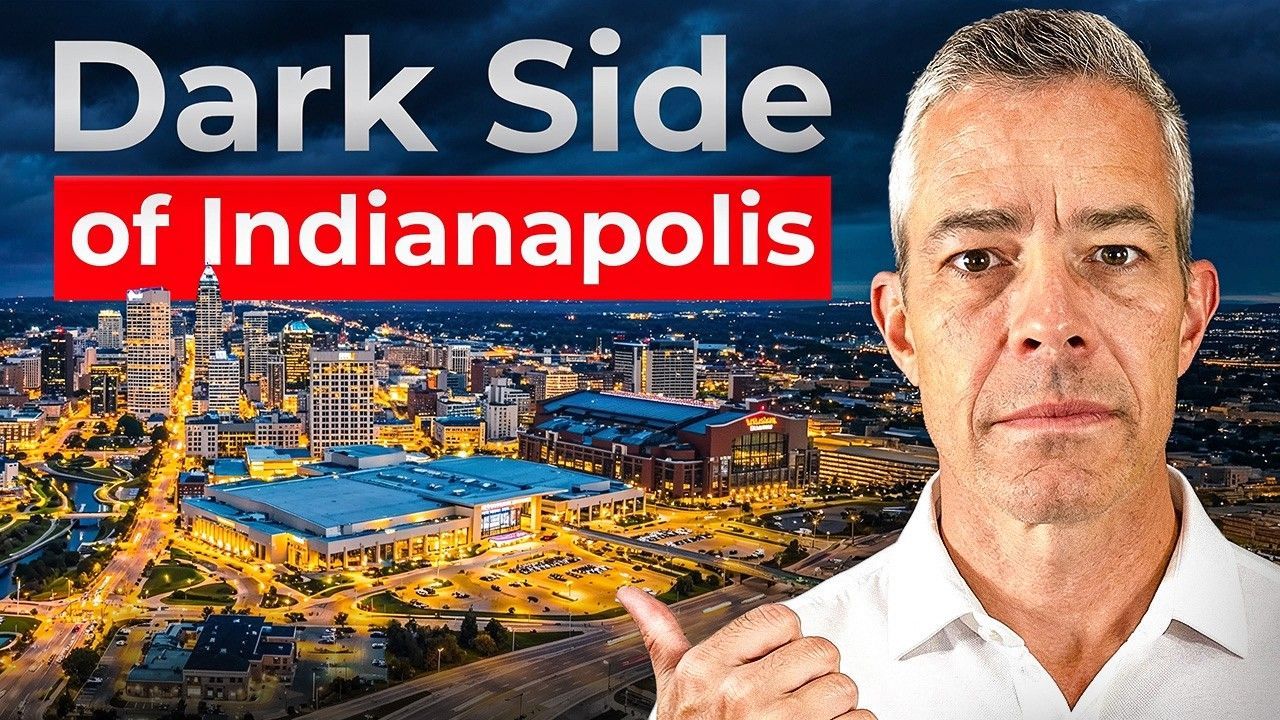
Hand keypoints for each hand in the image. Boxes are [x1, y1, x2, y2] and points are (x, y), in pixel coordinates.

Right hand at [617, 586, 873, 719]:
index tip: (774, 663)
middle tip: (791, 699)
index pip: (780, 619)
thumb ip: (661, 638)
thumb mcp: (672, 690)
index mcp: (708, 669)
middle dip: (812, 676)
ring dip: (835, 708)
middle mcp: (742, 694)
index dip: (785, 641)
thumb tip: (635, 597)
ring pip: (843, 687)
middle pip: (819, 650)